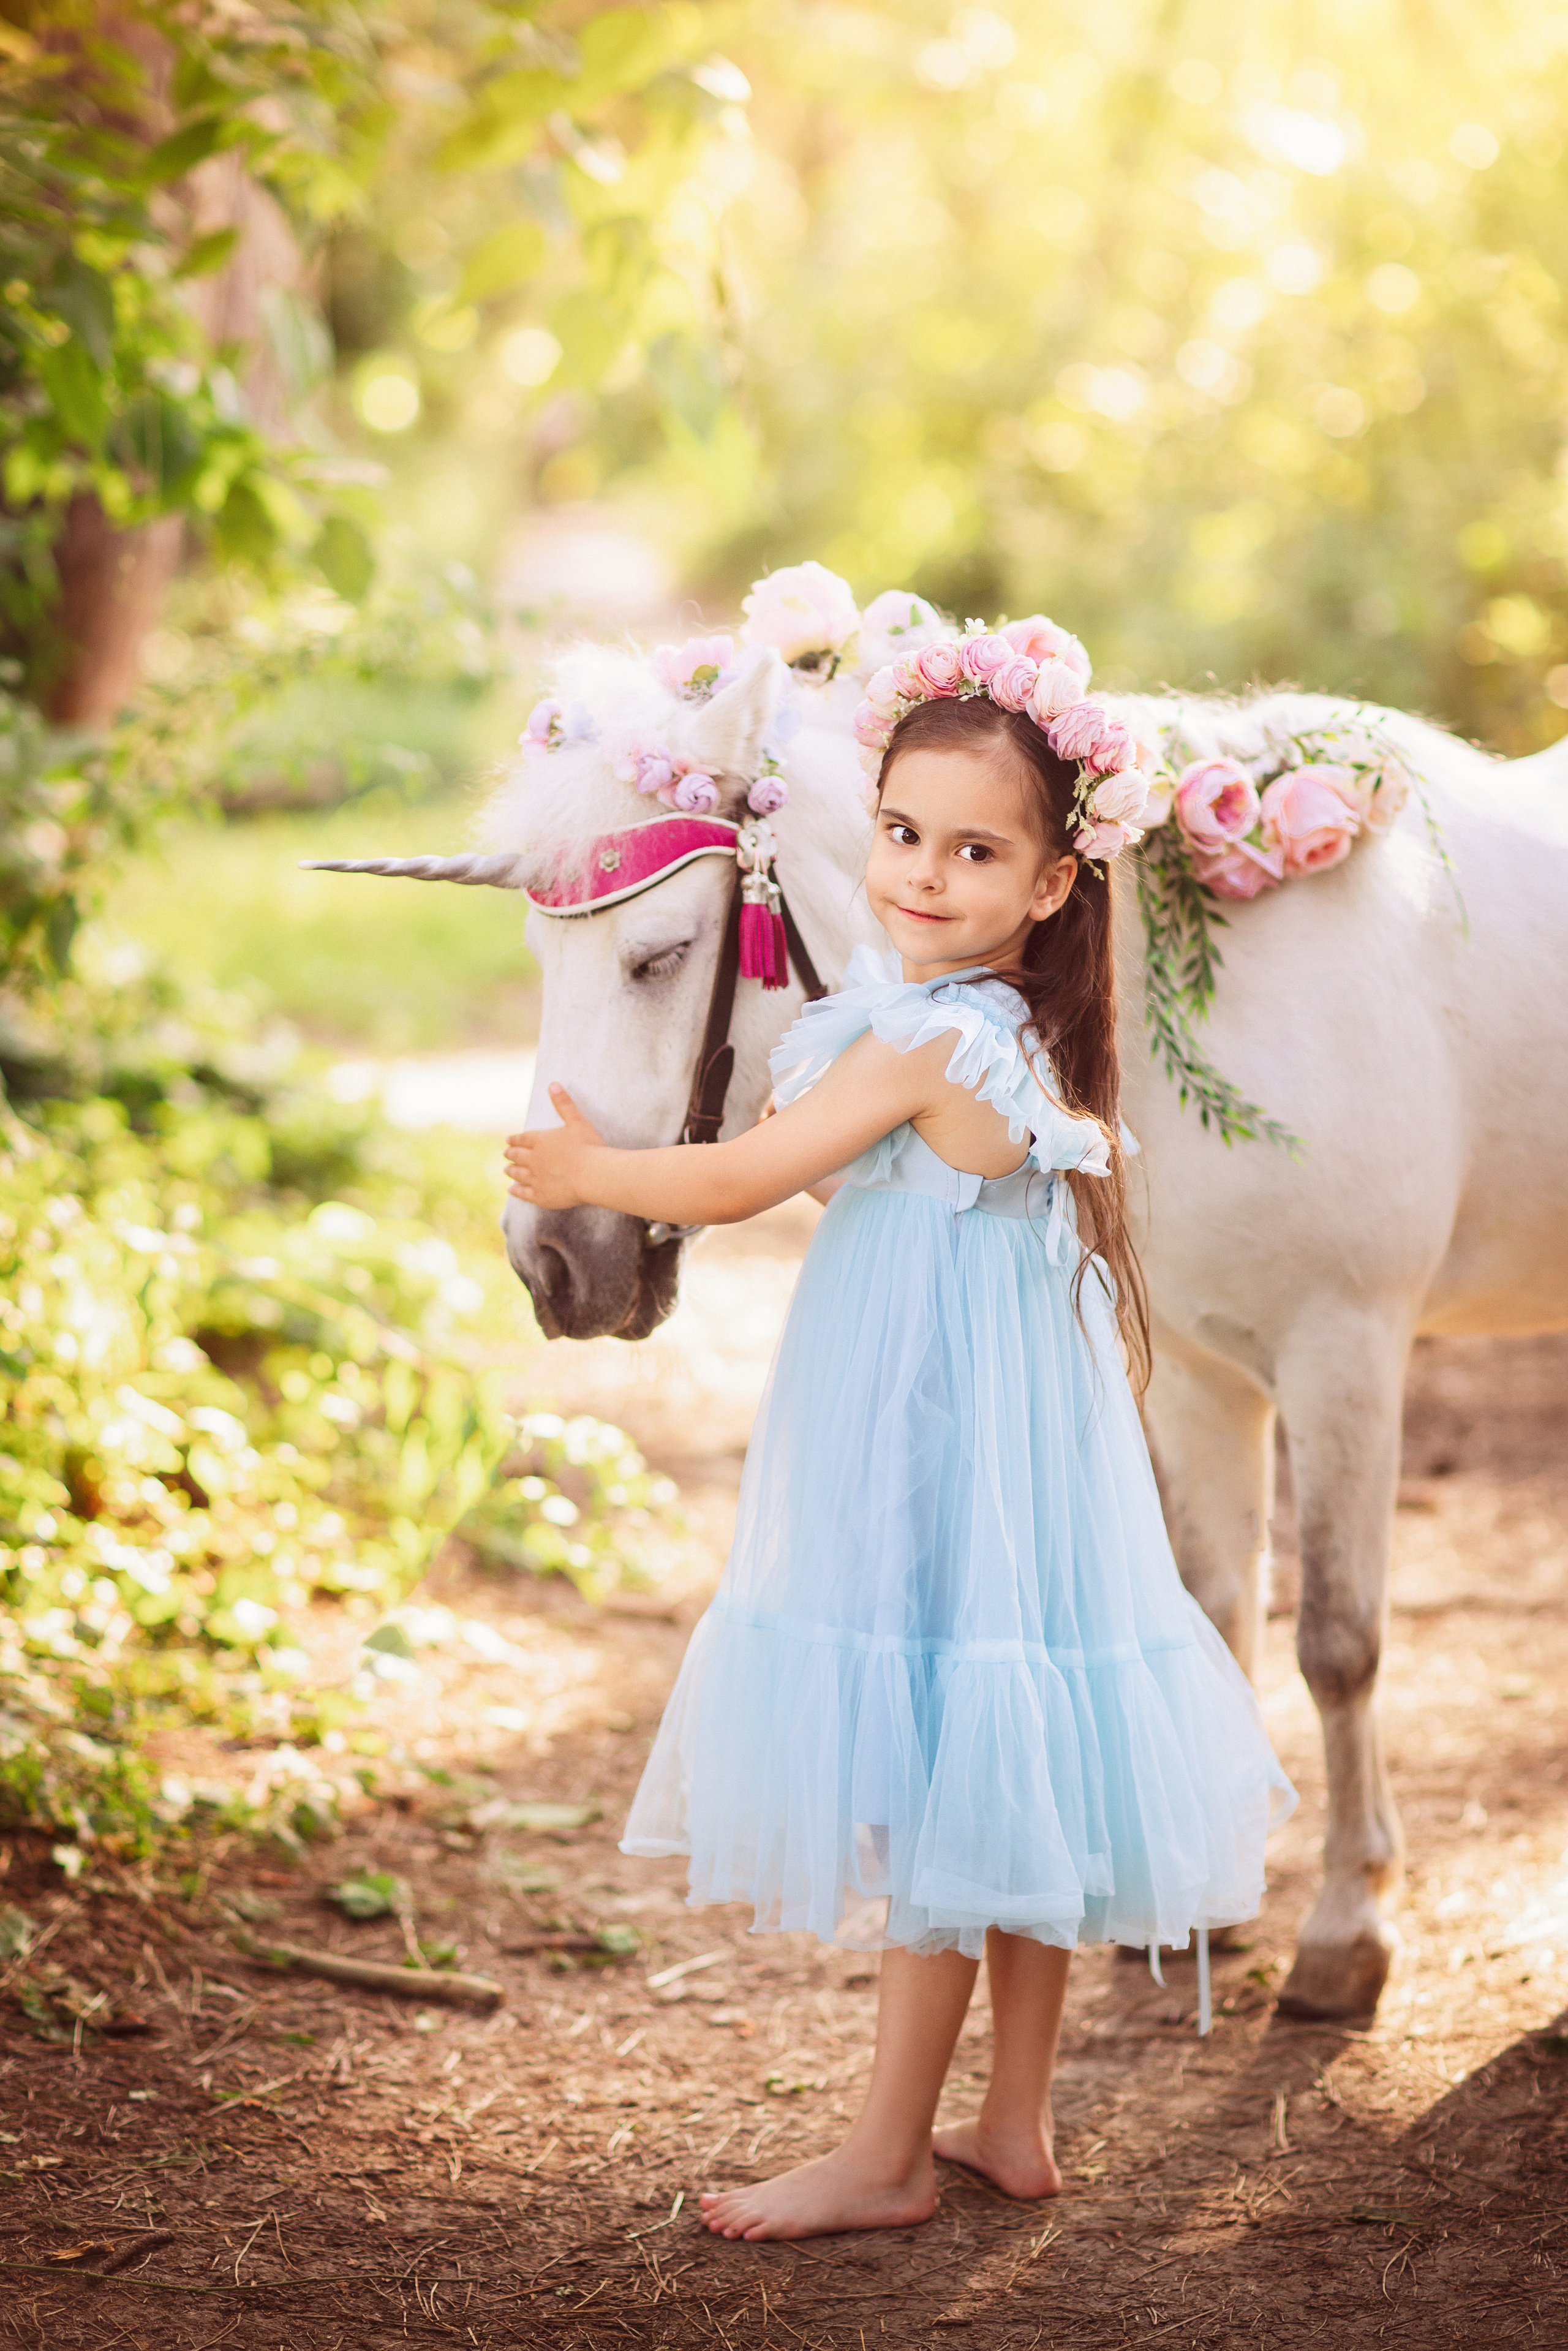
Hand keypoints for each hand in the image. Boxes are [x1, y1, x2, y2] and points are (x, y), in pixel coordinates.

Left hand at [504, 1085, 605, 1208]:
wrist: (593, 1174)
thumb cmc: (588, 1147)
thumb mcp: (577, 1121)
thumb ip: (564, 1104)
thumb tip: (553, 1084)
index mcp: (541, 1141)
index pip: (523, 1139)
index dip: (515, 1139)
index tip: (508, 1141)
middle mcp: (534, 1159)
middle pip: (517, 1156)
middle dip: (510, 1154)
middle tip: (505, 1154)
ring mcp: (536, 1178)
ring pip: (518, 1174)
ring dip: (511, 1171)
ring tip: (506, 1170)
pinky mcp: (541, 1195)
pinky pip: (524, 1193)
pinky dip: (516, 1191)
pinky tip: (511, 1190)